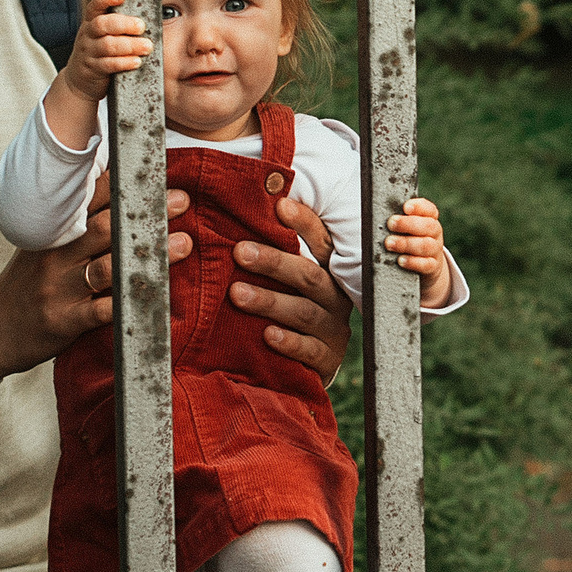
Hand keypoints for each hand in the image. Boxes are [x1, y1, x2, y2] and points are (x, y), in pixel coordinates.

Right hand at [0, 180, 193, 378]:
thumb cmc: (26, 284)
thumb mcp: (42, 245)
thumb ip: (74, 221)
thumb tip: (110, 184)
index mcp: (53, 231)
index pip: (89, 198)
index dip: (124, 184)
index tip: (156, 173)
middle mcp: (55, 255)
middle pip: (104, 227)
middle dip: (145, 213)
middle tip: (181, 201)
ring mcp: (59, 288)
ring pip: (108, 267)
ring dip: (150, 256)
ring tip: (183, 244)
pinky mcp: (64, 320)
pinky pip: (102, 311)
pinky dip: (129, 303)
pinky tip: (157, 296)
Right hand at [67, 0, 153, 100]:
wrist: (79, 80)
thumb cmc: (98, 52)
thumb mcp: (102, 35)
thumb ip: (117, 25)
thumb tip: (146, 17)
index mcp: (91, 22)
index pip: (95, 6)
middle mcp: (88, 35)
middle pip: (102, 24)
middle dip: (124, 24)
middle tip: (141, 26)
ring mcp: (88, 52)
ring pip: (107, 45)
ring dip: (130, 45)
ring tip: (147, 46)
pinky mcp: (93, 69)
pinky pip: (108, 64)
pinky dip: (124, 62)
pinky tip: (136, 61)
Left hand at [226, 194, 354, 380]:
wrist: (304, 366)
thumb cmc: (289, 311)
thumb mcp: (287, 281)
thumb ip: (277, 253)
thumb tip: (250, 215)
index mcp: (327, 271)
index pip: (320, 241)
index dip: (303, 223)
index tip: (279, 205)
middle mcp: (334, 296)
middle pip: (308, 275)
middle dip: (274, 262)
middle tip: (240, 252)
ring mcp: (332, 328)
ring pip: (304, 312)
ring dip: (270, 301)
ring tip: (237, 294)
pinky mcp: (326, 358)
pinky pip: (310, 350)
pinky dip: (289, 342)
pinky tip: (268, 335)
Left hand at [384, 198, 454, 307]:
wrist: (425, 264)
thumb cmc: (409, 238)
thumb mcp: (406, 227)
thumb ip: (396, 219)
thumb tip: (373, 214)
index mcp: (429, 218)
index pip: (429, 209)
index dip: (418, 207)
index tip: (405, 207)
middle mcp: (434, 233)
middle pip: (428, 226)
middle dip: (408, 224)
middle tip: (391, 223)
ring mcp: (435, 250)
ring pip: (426, 245)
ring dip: (406, 243)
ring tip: (389, 243)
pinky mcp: (432, 266)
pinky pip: (426, 264)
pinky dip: (413, 262)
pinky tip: (400, 260)